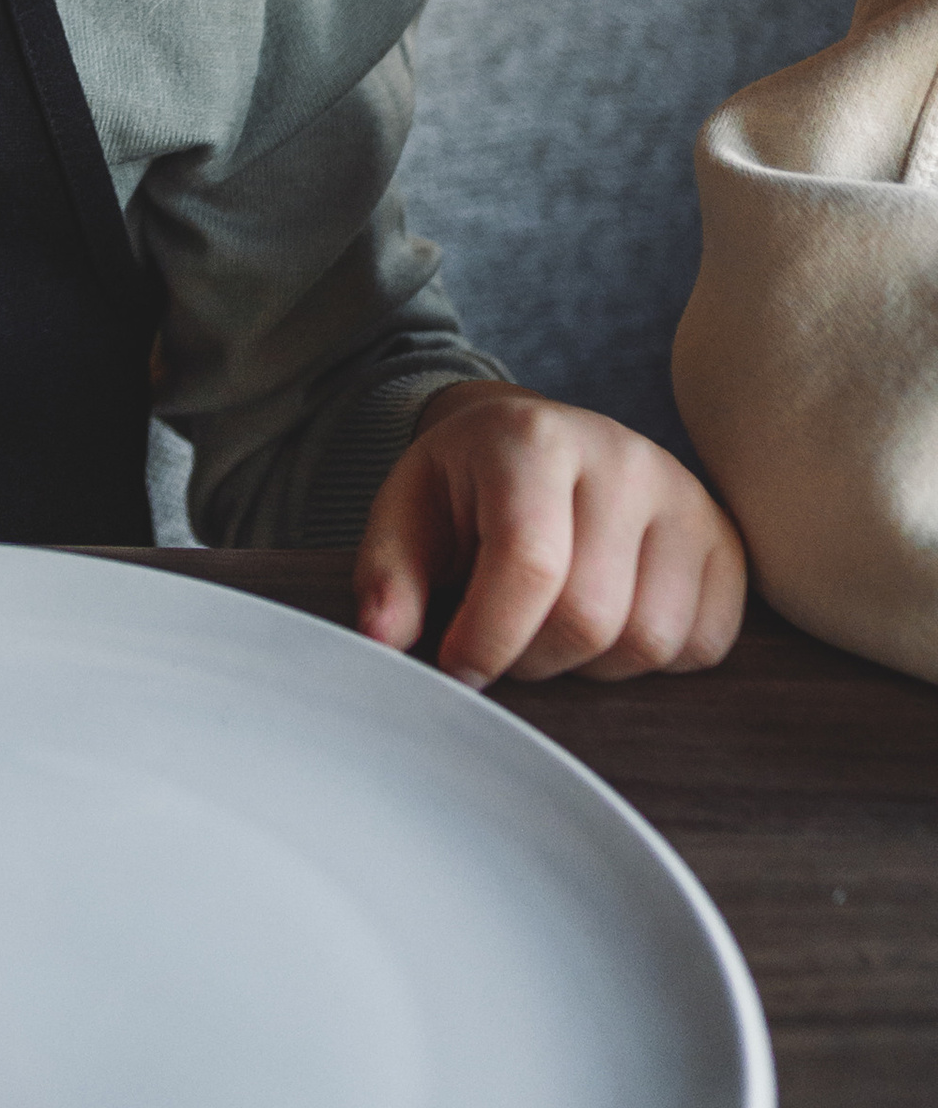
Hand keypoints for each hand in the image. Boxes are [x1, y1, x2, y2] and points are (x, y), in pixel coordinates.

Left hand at [353, 383, 745, 685]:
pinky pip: (704, 643)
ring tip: (553, 629)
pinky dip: (653, 660)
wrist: (535, 445)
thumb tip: (383, 641)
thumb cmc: (466, 487)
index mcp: (533, 439)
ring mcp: (684, 496)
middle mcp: (622, 458)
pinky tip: (609, 624)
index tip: (457, 669)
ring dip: (592, 666)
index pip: (530, 564)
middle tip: (503, 645)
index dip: (488, 640)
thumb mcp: (406, 512)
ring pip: (651, 640)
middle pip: (591, 616)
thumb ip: (387, 574)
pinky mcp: (724, 539)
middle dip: (533, 660)